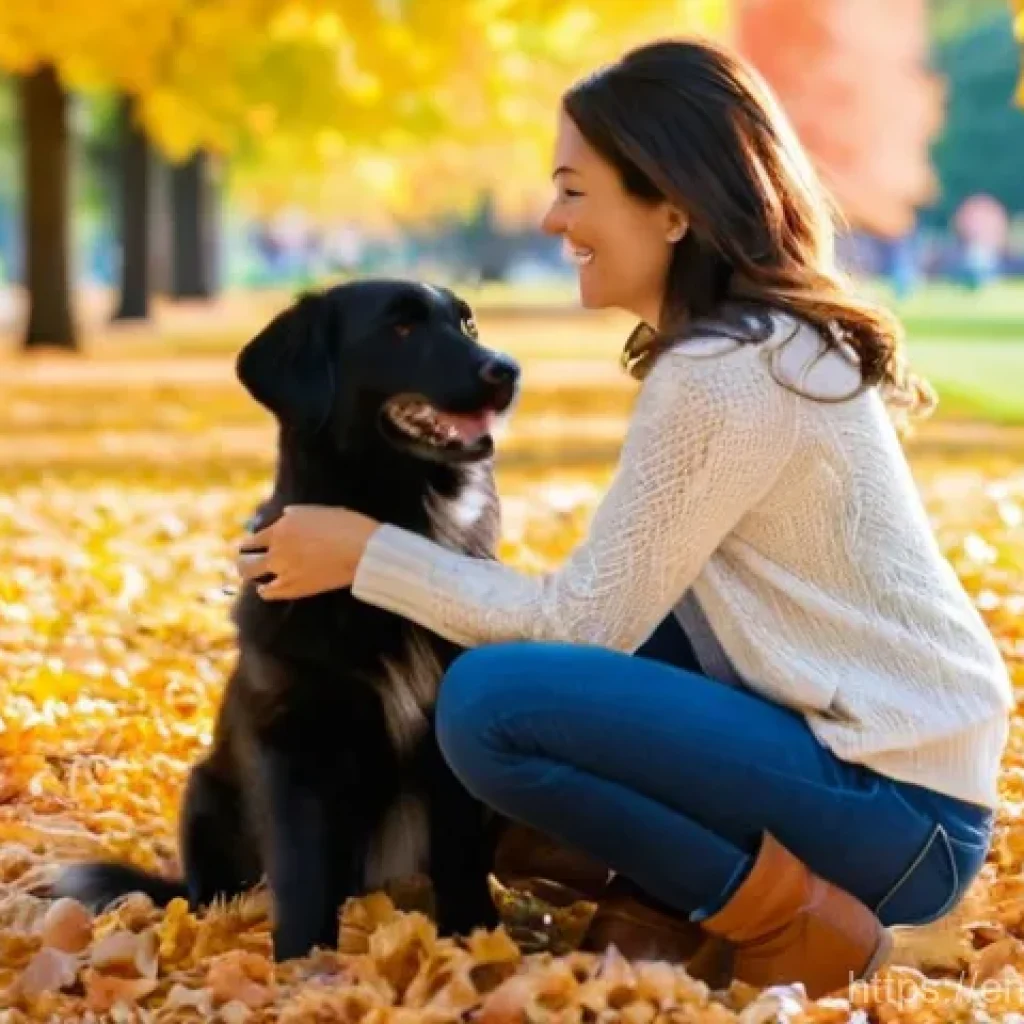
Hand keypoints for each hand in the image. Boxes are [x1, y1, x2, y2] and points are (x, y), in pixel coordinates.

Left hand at [236, 505, 379, 599]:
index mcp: (282, 528)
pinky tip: (264, 590)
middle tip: (242, 562)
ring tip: (250, 576)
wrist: (362, 551)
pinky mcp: (295, 588)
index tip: (246, 547)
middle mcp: (277, 549)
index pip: (253, 539)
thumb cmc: (346, 526)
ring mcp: (284, 570)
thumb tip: (285, 517)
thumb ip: (296, 515)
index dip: (248, 544)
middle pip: (246, 559)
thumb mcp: (318, 511)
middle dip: (242, 560)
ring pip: (252, 575)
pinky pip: (270, 593)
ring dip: (249, 575)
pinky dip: (265, 591)